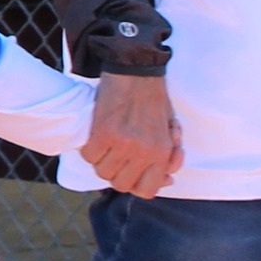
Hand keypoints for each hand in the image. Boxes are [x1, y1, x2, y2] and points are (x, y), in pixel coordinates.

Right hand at [80, 72, 182, 196]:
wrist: (136, 68)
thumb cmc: (154, 98)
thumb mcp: (171, 129)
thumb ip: (170, 157)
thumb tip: (169, 180)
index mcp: (161, 152)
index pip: (146, 191)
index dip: (137, 184)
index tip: (134, 172)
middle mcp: (143, 152)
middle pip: (121, 185)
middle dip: (118, 174)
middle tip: (119, 157)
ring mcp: (122, 144)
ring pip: (102, 172)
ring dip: (102, 161)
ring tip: (108, 144)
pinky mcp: (102, 133)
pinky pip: (89, 156)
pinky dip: (90, 149)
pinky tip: (97, 136)